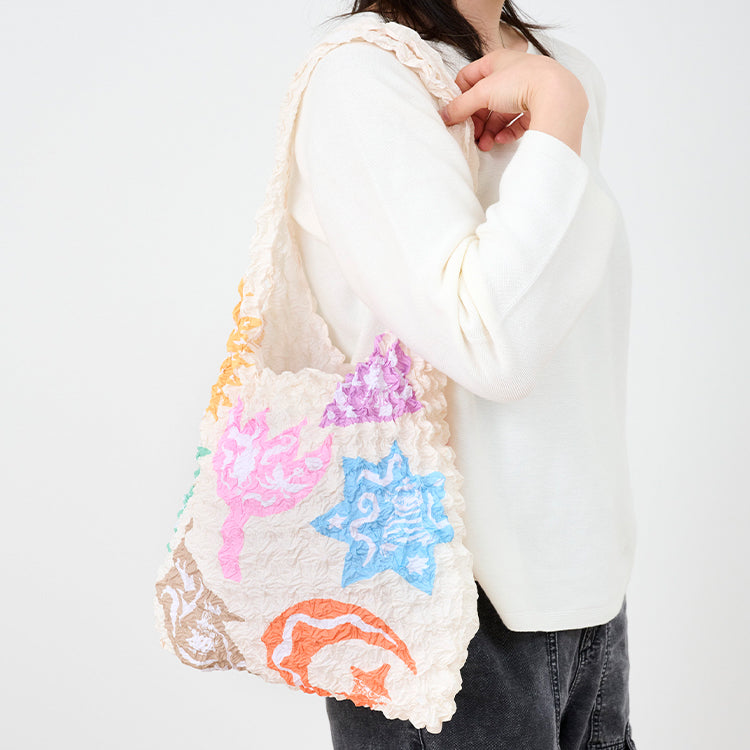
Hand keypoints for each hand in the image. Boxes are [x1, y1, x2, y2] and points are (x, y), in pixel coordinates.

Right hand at [439, 47, 588, 153]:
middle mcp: (512, 74)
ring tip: (485, 145)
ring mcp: (527, 91)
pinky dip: (507, 132)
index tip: (454, 113)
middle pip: (485, 100)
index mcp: (497, 62)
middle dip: (476, 120)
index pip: (469, 77)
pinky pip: (518, 122)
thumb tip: (444, 115)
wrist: (557, 96)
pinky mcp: (538, 108)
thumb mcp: (482, 93)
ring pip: (501, 114)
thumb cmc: (522, 82)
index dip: (459, 96)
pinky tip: (500, 140)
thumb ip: (460, 106)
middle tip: (471, 135)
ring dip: (490, 131)